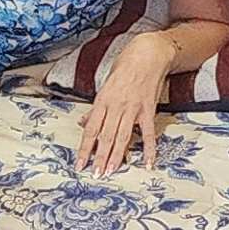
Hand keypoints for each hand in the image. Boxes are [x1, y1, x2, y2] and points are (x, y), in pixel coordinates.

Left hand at [75, 39, 173, 176]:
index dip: (85, 148)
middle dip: (100, 157)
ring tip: (111, 171)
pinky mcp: (148, 110)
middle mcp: (116, 106)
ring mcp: (133, 109)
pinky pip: (148, 133)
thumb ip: (95, 109)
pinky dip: (149, 149)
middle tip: (95, 174)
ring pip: (123, 137)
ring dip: (117, 156)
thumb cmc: (124, 68)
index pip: (91, 130)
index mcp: (102, 101)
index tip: (80, 164)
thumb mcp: (105, 86)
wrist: (148, 55)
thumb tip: (83, 124)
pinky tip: (147, 163)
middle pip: (106, 136)